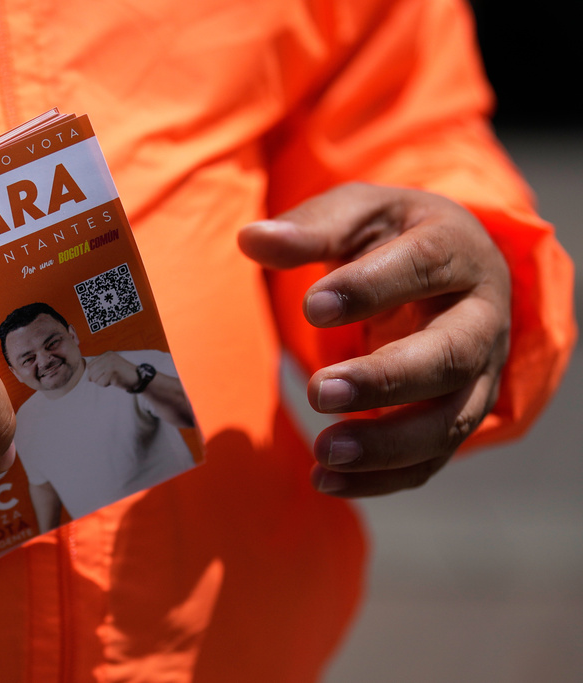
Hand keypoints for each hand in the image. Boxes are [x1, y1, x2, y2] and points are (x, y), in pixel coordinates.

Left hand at [85, 351, 138, 389]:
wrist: (138, 378)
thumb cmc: (123, 374)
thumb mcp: (111, 366)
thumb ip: (100, 368)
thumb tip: (87, 378)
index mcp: (107, 354)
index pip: (90, 365)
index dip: (93, 373)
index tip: (104, 375)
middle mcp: (107, 357)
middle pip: (91, 372)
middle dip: (97, 378)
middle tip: (109, 378)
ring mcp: (110, 364)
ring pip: (95, 378)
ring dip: (102, 382)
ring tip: (112, 379)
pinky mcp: (112, 372)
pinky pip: (101, 383)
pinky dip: (106, 385)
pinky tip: (114, 381)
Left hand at [239, 183, 510, 496]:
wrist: (448, 267)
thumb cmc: (392, 236)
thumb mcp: (357, 215)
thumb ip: (310, 228)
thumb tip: (250, 239)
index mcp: (456, 250)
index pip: (423, 266)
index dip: (369, 288)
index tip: (311, 307)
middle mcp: (481, 317)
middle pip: (447, 356)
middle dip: (385, 380)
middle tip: (319, 392)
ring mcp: (478, 374)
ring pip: (449, 421)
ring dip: (387, 444)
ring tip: (324, 451)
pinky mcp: (459, 415)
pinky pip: (431, 459)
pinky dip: (382, 478)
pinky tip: (327, 482)